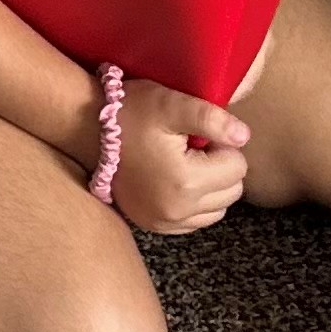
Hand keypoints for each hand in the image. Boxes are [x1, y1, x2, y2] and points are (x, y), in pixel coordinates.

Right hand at [107, 77, 251, 236]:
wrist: (87, 129)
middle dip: (220, 166)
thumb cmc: (130, 112)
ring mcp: (166, 224)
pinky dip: (195, 202)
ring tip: (184, 161)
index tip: (197, 132)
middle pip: (232, 191)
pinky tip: (175, 179)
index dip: (223, 143)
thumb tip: (243, 137)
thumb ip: (212, 119)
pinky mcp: (155, 226)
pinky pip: (195, 221)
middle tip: (192, 145)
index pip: (238, 166)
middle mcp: (178, 212)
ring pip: (217, 209)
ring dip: (210, 186)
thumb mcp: (171, 105)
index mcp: (186, 183)